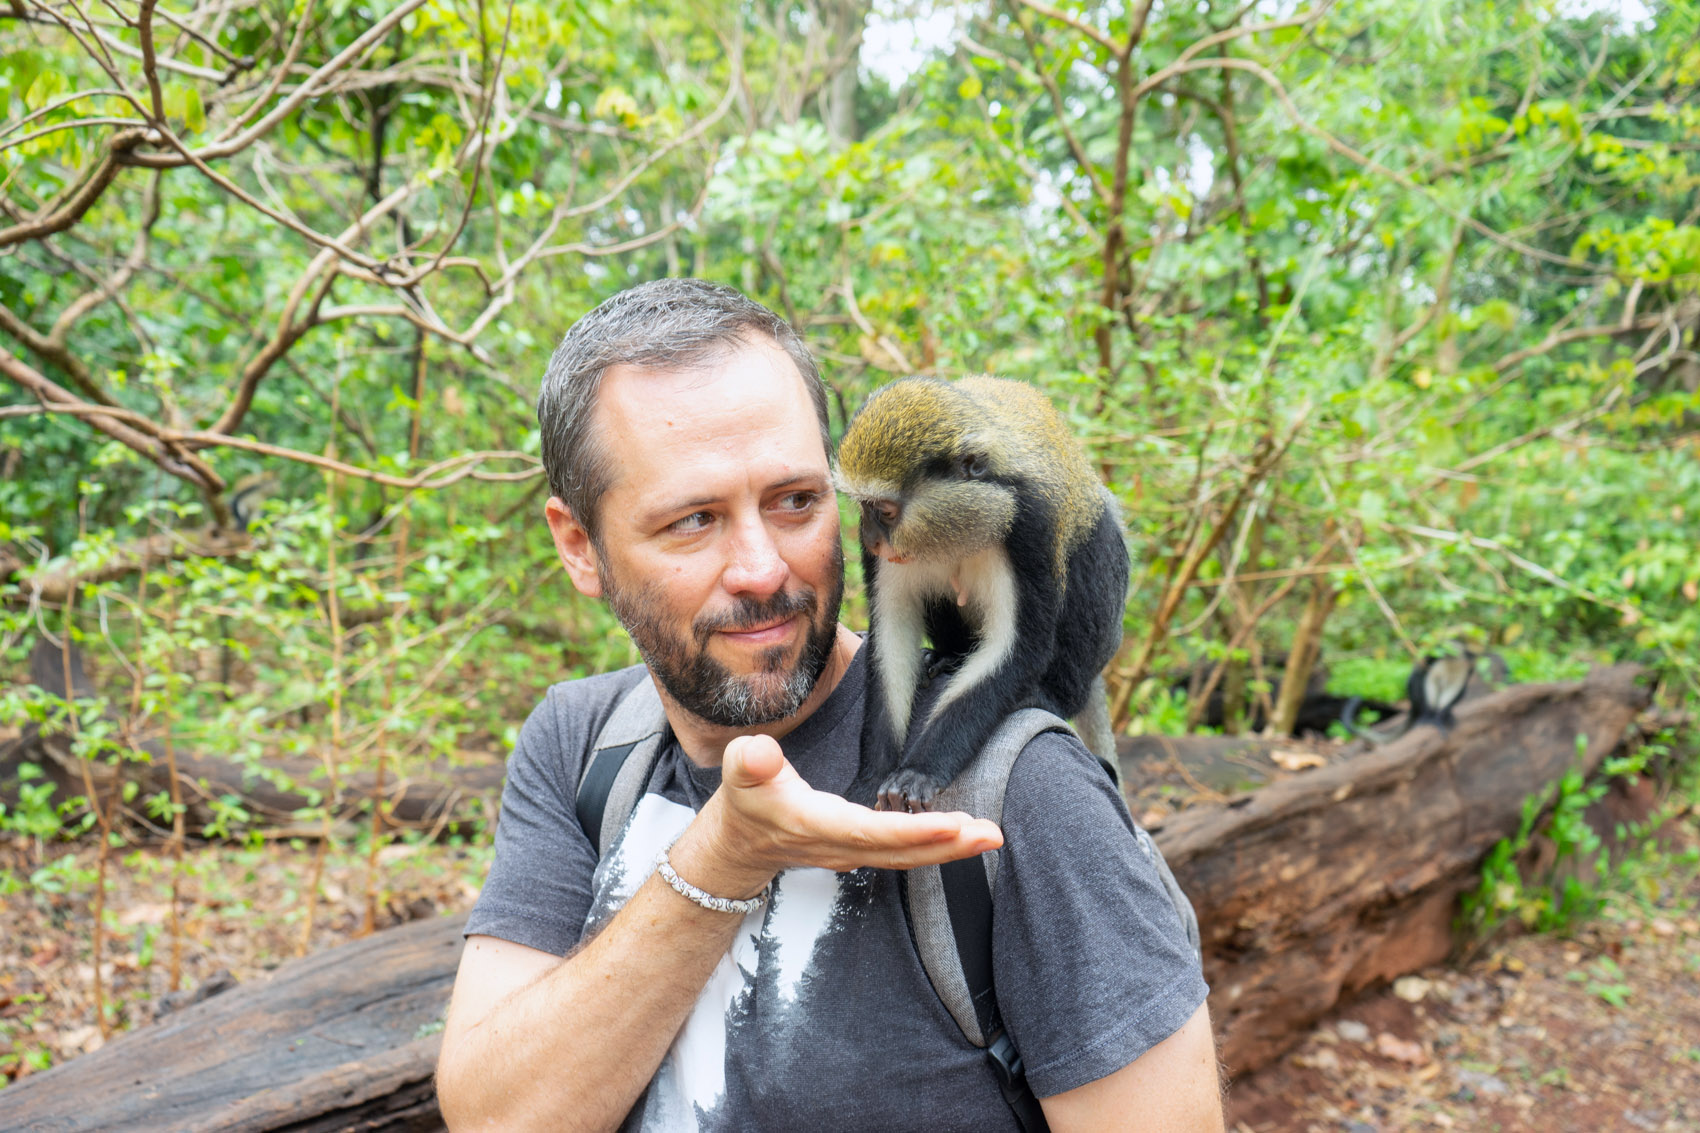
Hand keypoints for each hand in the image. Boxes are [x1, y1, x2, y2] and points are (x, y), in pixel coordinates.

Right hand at [669, 734, 1003, 898]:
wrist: (740, 841)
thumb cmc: (745, 799)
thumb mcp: (738, 773)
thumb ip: (749, 762)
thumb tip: (761, 753)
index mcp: (814, 825)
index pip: (868, 831)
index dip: (910, 832)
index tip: (952, 824)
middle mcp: (839, 846)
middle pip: (900, 852)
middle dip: (947, 846)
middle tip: (991, 834)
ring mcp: (852, 853)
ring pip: (907, 857)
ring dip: (950, 848)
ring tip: (989, 835)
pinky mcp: (861, 849)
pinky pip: (904, 853)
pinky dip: (936, 846)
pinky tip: (962, 834)